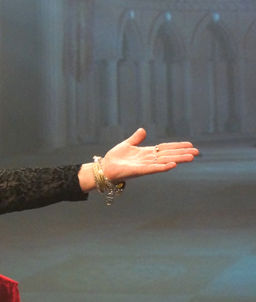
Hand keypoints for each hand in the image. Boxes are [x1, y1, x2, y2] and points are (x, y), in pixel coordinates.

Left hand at [79, 128, 198, 190]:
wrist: (104, 168)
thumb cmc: (115, 158)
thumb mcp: (127, 145)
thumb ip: (136, 138)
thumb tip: (143, 130)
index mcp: (147, 153)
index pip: (165, 148)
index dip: (177, 147)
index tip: (190, 145)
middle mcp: (148, 159)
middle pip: (168, 155)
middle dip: (182, 153)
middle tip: (196, 152)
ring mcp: (145, 165)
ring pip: (164, 161)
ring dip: (177, 159)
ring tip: (190, 157)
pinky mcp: (138, 171)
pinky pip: (152, 169)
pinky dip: (162, 167)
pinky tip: (172, 165)